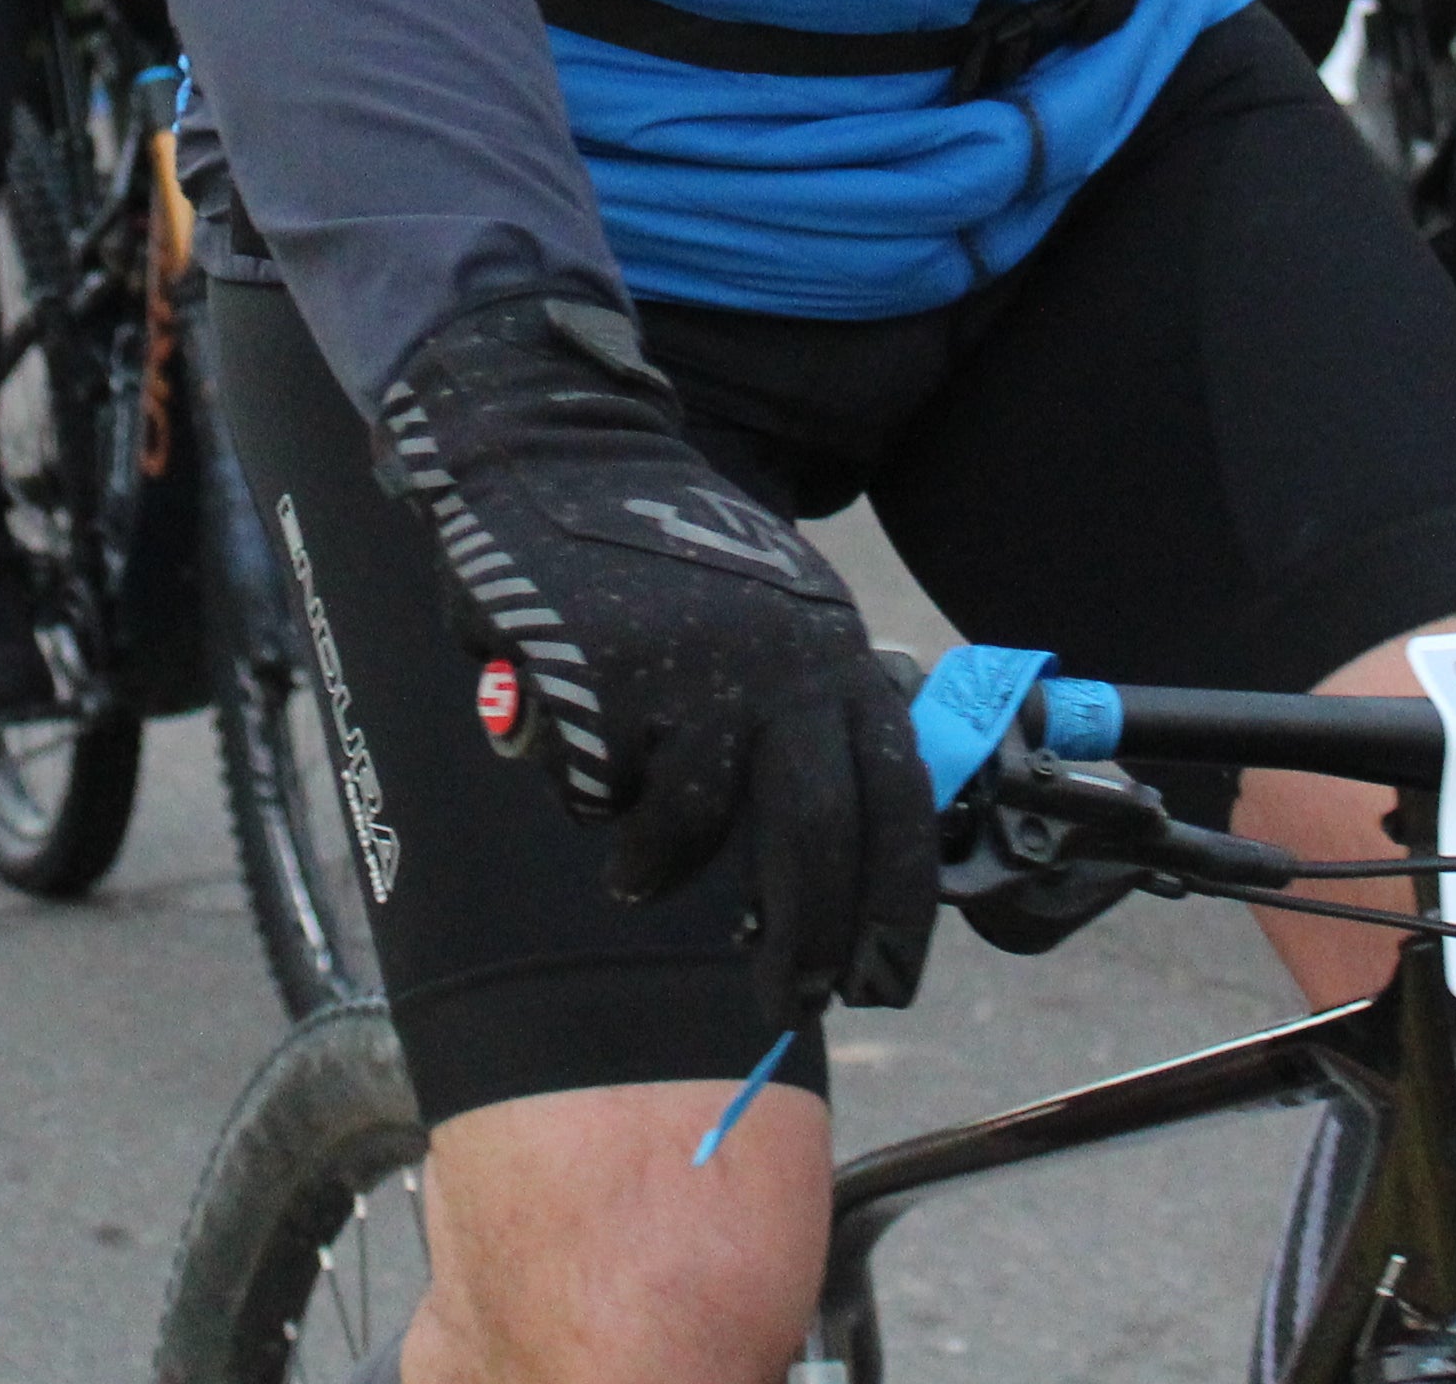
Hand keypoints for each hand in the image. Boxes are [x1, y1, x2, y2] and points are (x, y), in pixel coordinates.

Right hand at [371, 296, 932, 1038]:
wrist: (556, 454)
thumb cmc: (662, 560)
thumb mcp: (770, 624)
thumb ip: (806, 721)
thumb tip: (832, 866)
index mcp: (836, 652)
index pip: (899, 800)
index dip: (898, 904)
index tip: (885, 979)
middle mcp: (786, 663)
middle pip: (816, 841)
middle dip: (803, 939)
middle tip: (784, 1000)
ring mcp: (700, 672)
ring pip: (694, 833)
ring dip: (656, 865)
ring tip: (635, 866)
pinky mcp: (614, 682)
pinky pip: (607, 796)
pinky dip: (590, 794)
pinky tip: (577, 747)